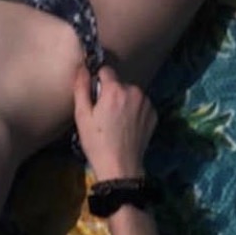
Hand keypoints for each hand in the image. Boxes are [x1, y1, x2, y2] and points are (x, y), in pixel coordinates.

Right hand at [72, 63, 156, 177]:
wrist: (120, 166)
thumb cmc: (97, 143)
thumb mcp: (82, 117)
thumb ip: (81, 88)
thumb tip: (82, 68)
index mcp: (115, 90)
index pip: (106, 70)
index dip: (97, 82)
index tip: (94, 98)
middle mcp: (134, 91)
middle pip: (119, 83)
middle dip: (111, 93)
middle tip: (103, 115)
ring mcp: (146, 102)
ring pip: (130, 93)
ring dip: (123, 101)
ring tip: (115, 123)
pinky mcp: (154, 113)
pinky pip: (140, 105)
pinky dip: (133, 111)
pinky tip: (126, 127)